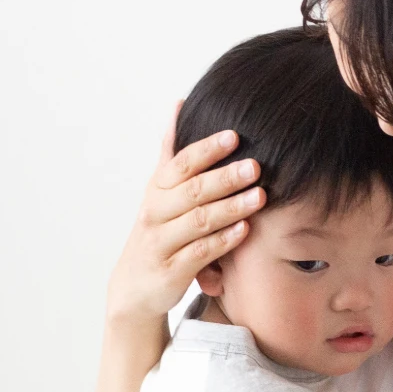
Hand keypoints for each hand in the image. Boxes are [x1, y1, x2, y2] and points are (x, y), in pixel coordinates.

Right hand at [105, 108, 264, 324]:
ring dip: (230, 208)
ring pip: (198, 221)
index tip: (234, 136)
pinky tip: (245, 230)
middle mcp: (155, 213)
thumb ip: (171, 151)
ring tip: (259, 197)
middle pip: (192, 191)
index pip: (181, 164)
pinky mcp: (172, 271)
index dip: (206, 150)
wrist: (133, 286)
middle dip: (224, 177)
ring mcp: (162, 243)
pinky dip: (223, 241)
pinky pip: (200, 254)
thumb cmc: (157, 231)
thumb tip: (179, 104)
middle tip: (255, 166)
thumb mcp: (159, 190)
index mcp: (157, 190)